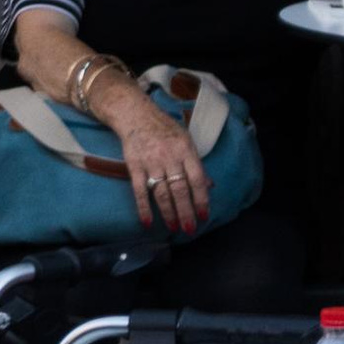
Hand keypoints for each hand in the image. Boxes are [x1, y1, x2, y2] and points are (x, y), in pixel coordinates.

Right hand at [118, 103, 210, 236]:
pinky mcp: (134, 166)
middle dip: (185, 211)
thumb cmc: (164, 129)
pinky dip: (143, 207)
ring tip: (173, 227)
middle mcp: (169, 157)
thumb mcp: (185, 140)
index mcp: (185, 150)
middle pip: (179, 189)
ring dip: (168, 212)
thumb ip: (195, 164)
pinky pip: (139, 190)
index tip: (204, 216)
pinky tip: (147, 222)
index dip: (201, 199)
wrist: (135, 115)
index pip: (196, 178)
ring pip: (161, 192)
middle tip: (189, 229)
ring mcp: (151, 162)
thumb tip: (209, 185)